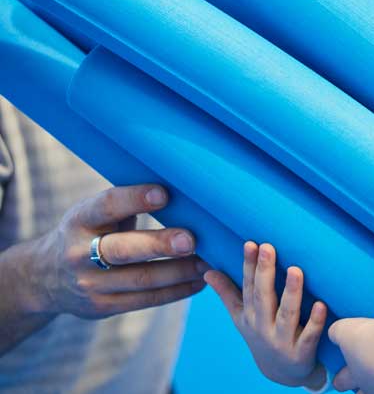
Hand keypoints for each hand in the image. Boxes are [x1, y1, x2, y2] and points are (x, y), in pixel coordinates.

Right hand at [30, 183, 206, 318]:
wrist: (45, 277)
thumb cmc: (90, 230)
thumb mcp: (94, 212)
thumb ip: (127, 202)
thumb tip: (181, 185)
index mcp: (80, 220)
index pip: (107, 206)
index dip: (134, 199)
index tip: (164, 193)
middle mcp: (79, 253)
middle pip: (123, 250)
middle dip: (160, 245)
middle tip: (192, 240)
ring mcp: (90, 284)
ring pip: (141, 279)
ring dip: (180, 271)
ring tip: (209, 261)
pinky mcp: (102, 307)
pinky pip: (145, 300)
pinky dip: (177, 291)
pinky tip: (200, 281)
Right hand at [204, 241, 327, 388]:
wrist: (281, 373)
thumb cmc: (262, 335)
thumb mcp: (241, 317)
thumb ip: (227, 293)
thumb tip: (207, 271)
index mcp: (249, 315)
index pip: (248, 286)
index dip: (248, 265)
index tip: (251, 243)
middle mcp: (263, 326)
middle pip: (263, 297)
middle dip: (264, 272)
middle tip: (268, 247)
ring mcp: (282, 340)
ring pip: (287, 314)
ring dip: (291, 292)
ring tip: (296, 270)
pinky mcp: (302, 353)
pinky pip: (309, 335)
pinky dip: (315, 321)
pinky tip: (321, 304)